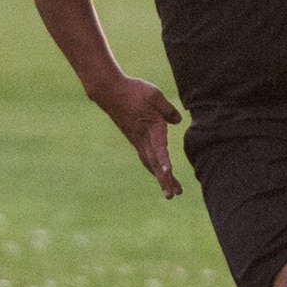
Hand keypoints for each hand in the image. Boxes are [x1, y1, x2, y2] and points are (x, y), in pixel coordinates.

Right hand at [90, 73, 182, 198]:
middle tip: (173, 195)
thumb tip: (176, 121)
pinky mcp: (133, 137)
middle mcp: (143, 139)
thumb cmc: (133, 91)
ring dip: (160, 177)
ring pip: (149, 163)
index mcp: (151, 129)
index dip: (164, 162)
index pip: (160, 150)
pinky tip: (157, 170)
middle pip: (155, 163)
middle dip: (164, 180)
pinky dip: (153, 167)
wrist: (109, 91)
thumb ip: (168, 110)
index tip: (168, 174)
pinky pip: (145, 157)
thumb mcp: (155, 95)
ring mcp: (137, 140)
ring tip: (169, 190)